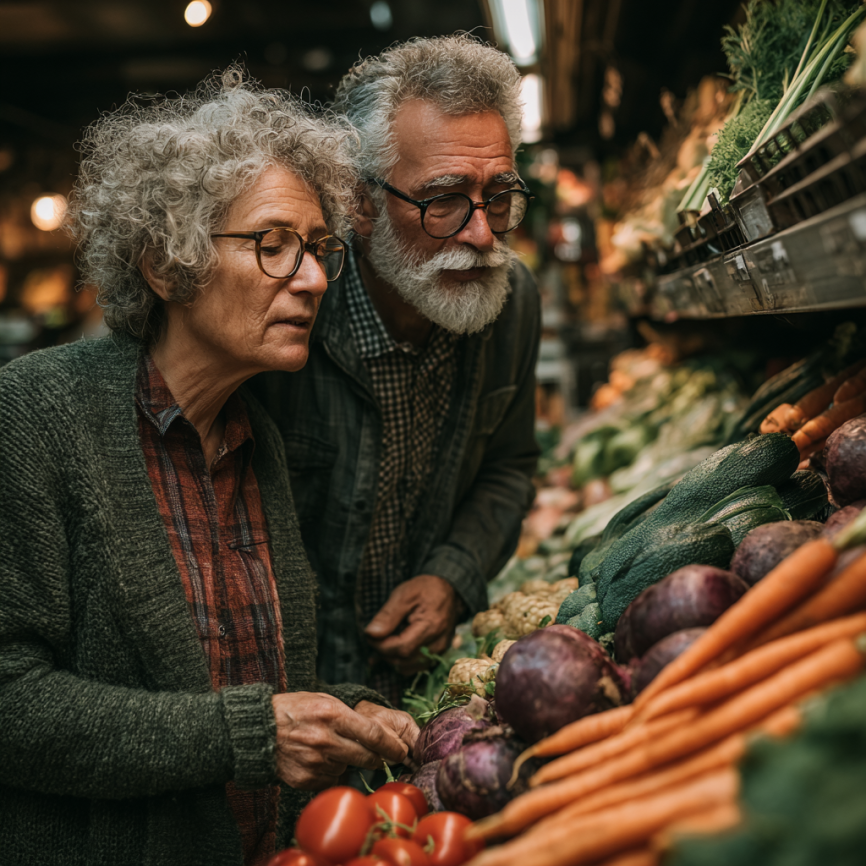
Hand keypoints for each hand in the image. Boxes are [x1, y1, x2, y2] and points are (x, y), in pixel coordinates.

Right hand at [271, 692, 409, 790]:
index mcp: (333, 715)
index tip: (401, 751)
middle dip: (378, 758)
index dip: (392, 746)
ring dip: (348, 761)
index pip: (373, 734)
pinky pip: (330, 779)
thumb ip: (350, 717)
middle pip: (367, 757)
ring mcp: (315, 762)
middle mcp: (325, 740)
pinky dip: (330, 771)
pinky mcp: (305, 780)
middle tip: (381, 755)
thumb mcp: (324, 700)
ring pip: (348, 768)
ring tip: (331, 747)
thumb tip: (378, 736)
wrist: (259, 730)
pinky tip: (318, 759)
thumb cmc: (295, 710)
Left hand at [364, 575, 461, 675]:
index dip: (380, 645)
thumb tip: (371, 634)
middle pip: (403, 661)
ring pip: (407, 667)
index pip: (401, 648)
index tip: (370, 634)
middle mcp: (438, 644)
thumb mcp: (403, 595)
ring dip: (391, 657)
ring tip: (386, 639)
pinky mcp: (438, 655)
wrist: (449, 591)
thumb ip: (388, 615)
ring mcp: (439, 652)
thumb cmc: (425, 589)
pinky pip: (415, 666)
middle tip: (376, 636)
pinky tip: (394, 646)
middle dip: (383, 651)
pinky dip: (401, 660)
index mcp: (430, 626)